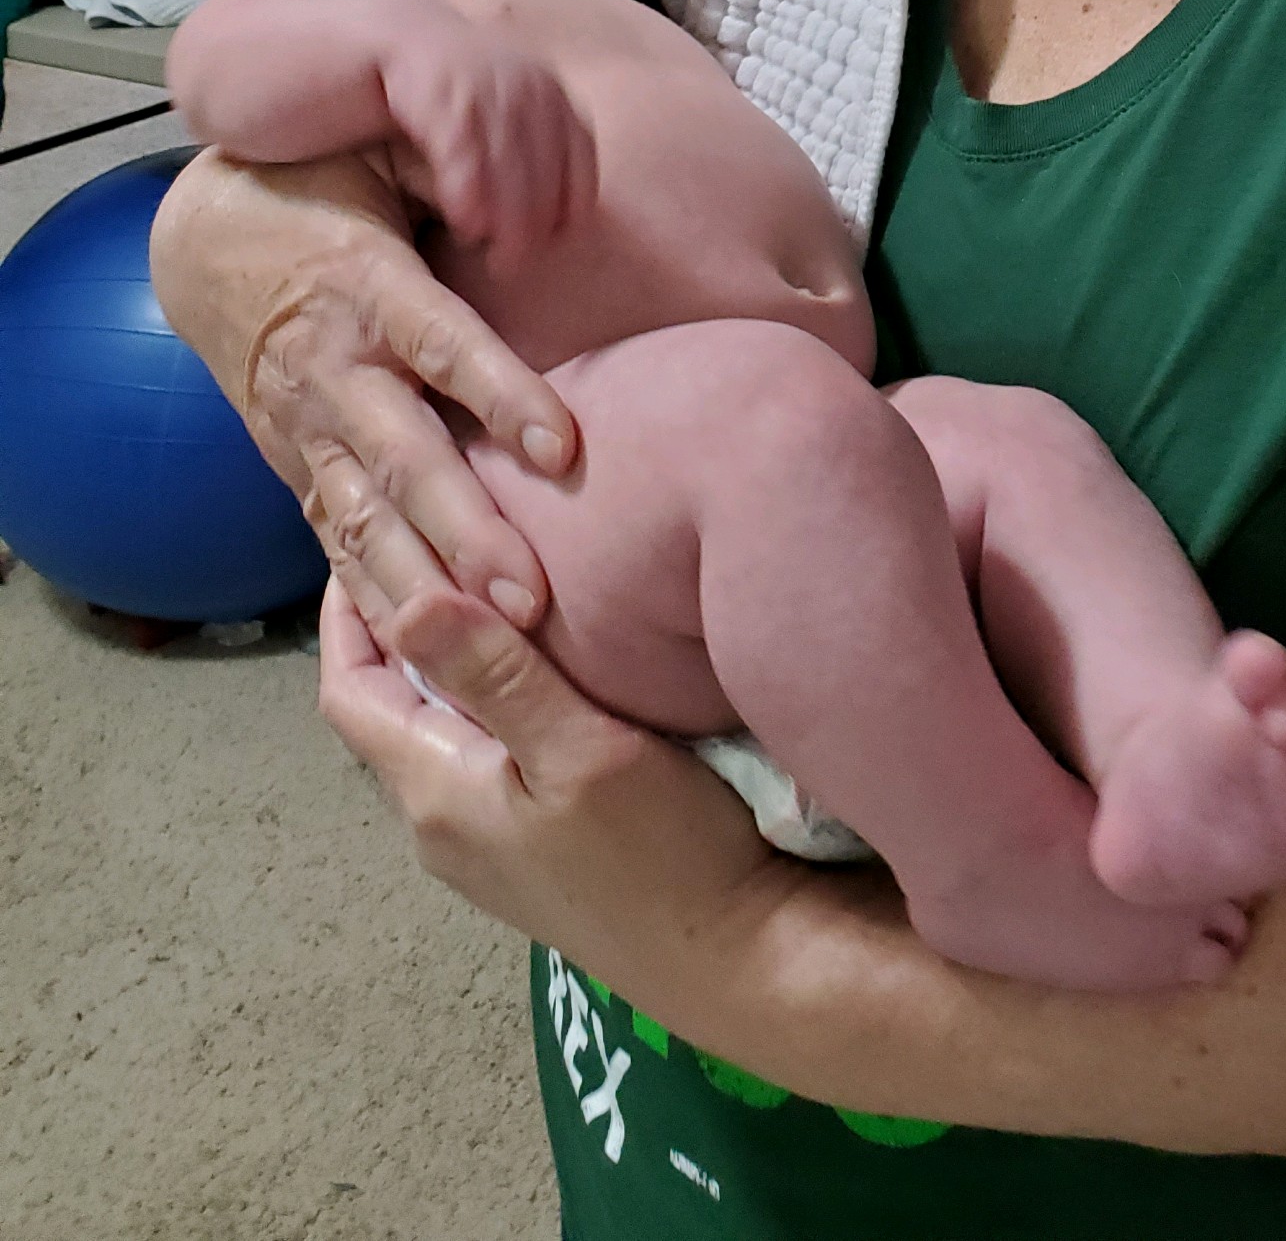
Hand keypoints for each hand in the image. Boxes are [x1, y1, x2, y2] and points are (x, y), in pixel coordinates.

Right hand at [150, 149, 580, 630]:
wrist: (209, 231)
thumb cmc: (326, 179)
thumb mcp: (384, 148)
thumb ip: (456, 167)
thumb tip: (537, 183)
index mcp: (365, 281)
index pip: (441, 342)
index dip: (500, 392)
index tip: (564, 446)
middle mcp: (334, 366)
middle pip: (406, 458)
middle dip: (468, 533)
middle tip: (532, 599)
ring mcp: (308, 427)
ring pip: (367, 518)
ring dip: (428, 585)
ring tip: (491, 646)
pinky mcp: (297, 466)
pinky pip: (337, 542)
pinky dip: (374, 601)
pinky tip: (420, 660)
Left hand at [319, 578, 784, 1005]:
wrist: (737, 960)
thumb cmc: (664, 854)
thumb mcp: (583, 751)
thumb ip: (496, 677)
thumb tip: (405, 600)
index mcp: (437, 794)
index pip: (349, 691)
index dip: (344, 611)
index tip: (362, 530)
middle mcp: (439, 826)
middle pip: (384, 709)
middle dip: (388, 624)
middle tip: (416, 536)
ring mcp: (483, 848)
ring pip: (431, 732)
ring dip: (436, 660)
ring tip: (468, 581)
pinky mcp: (527, 854)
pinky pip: (473, 755)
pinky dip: (475, 695)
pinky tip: (522, 664)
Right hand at [380, 21, 598, 274]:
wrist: (389, 35)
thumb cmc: (453, 94)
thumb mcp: (506, 113)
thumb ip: (534, 155)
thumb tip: (556, 228)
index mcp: (552, 94)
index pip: (579, 161)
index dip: (570, 208)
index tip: (554, 245)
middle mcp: (527, 87)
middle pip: (545, 170)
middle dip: (534, 225)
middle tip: (515, 266)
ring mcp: (485, 87)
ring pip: (508, 166)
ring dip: (506, 220)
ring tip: (495, 258)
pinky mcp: (440, 93)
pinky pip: (464, 152)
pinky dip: (469, 194)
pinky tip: (467, 225)